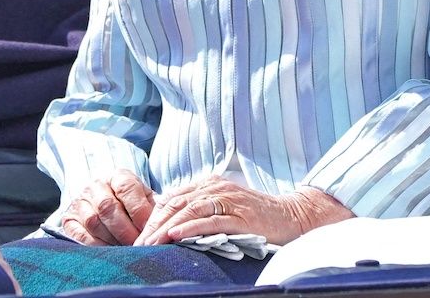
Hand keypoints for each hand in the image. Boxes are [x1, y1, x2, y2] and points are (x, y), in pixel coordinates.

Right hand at [55, 170, 155, 244]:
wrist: (104, 200)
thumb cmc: (132, 203)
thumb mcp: (144, 199)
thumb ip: (155, 208)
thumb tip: (166, 224)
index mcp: (117, 176)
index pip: (126, 188)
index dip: (139, 210)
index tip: (148, 229)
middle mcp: (95, 185)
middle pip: (108, 207)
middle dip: (126, 230)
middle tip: (138, 245)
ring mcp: (79, 201)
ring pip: (94, 222)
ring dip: (112, 240)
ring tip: (126, 251)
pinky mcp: (69, 219)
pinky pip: (80, 235)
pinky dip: (96, 246)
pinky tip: (109, 253)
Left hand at [135, 177, 351, 245]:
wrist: (290, 216)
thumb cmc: (255, 215)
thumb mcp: (223, 207)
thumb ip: (199, 209)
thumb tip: (169, 222)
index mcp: (209, 184)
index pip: (172, 199)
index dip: (153, 217)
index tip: (139, 237)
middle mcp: (216, 188)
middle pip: (176, 204)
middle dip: (154, 225)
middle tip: (139, 244)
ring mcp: (228, 201)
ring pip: (189, 211)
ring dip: (166, 227)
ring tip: (151, 242)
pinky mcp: (239, 217)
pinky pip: (210, 221)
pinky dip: (190, 227)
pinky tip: (176, 235)